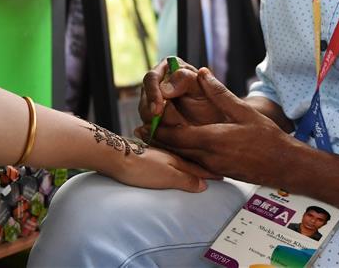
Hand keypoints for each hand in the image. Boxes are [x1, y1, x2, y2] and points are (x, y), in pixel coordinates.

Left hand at [102, 144, 218, 192]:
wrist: (114, 156)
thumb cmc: (139, 167)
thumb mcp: (167, 176)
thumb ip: (186, 180)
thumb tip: (204, 185)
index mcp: (177, 160)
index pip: (199, 168)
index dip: (211, 172)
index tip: (224, 174)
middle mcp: (169, 155)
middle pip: (191, 161)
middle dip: (203, 165)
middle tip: (216, 168)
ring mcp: (158, 154)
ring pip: (179, 159)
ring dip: (190, 162)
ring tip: (199, 166)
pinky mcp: (147, 156)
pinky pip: (168, 160)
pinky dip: (176, 162)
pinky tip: (173, 163)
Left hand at [138, 68, 303, 185]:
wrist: (285, 165)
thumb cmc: (267, 137)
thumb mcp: (244, 112)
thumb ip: (220, 93)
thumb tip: (203, 73)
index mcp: (212, 140)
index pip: (176, 135)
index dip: (158, 127)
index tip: (145, 118)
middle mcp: (209, 157)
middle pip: (175, 148)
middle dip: (158, 137)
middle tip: (140, 127)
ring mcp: (213, 167)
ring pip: (183, 156)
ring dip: (168, 146)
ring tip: (151, 135)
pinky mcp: (219, 171)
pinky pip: (194, 162)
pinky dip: (181, 154)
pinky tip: (177, 148)